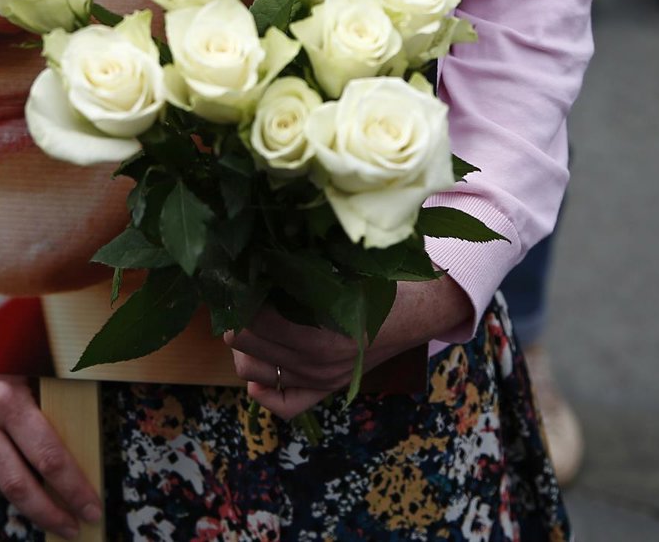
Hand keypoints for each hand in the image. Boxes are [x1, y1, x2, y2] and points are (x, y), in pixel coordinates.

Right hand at [0, 371, 102, 538]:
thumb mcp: (28, 355)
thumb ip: (55, 389)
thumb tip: (89, 424)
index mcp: (4, 395)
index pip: (49, 459)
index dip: (75, 490)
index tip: (92, 509)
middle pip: (17, 486)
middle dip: (50, 513)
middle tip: (72, 526)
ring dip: (17, 495)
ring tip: (39, 493)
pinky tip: (2, 475)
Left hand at [223, 276, 472, 419]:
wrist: (423, 306)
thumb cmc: (380, 277)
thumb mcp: (341, 264)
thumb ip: (299, 266)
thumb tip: (252, 254)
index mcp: (319, 333)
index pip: (251, 319)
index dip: (238, 292)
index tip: (237, 272)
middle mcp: (316, 364)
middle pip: (243, 344)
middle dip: (235, 315)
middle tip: (239, 291)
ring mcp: (320, 381)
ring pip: (251, 372)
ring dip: (244, 346)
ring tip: (249, 318)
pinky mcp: (327, 389)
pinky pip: (282, 405)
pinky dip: (263, 391)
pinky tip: (261, 368)